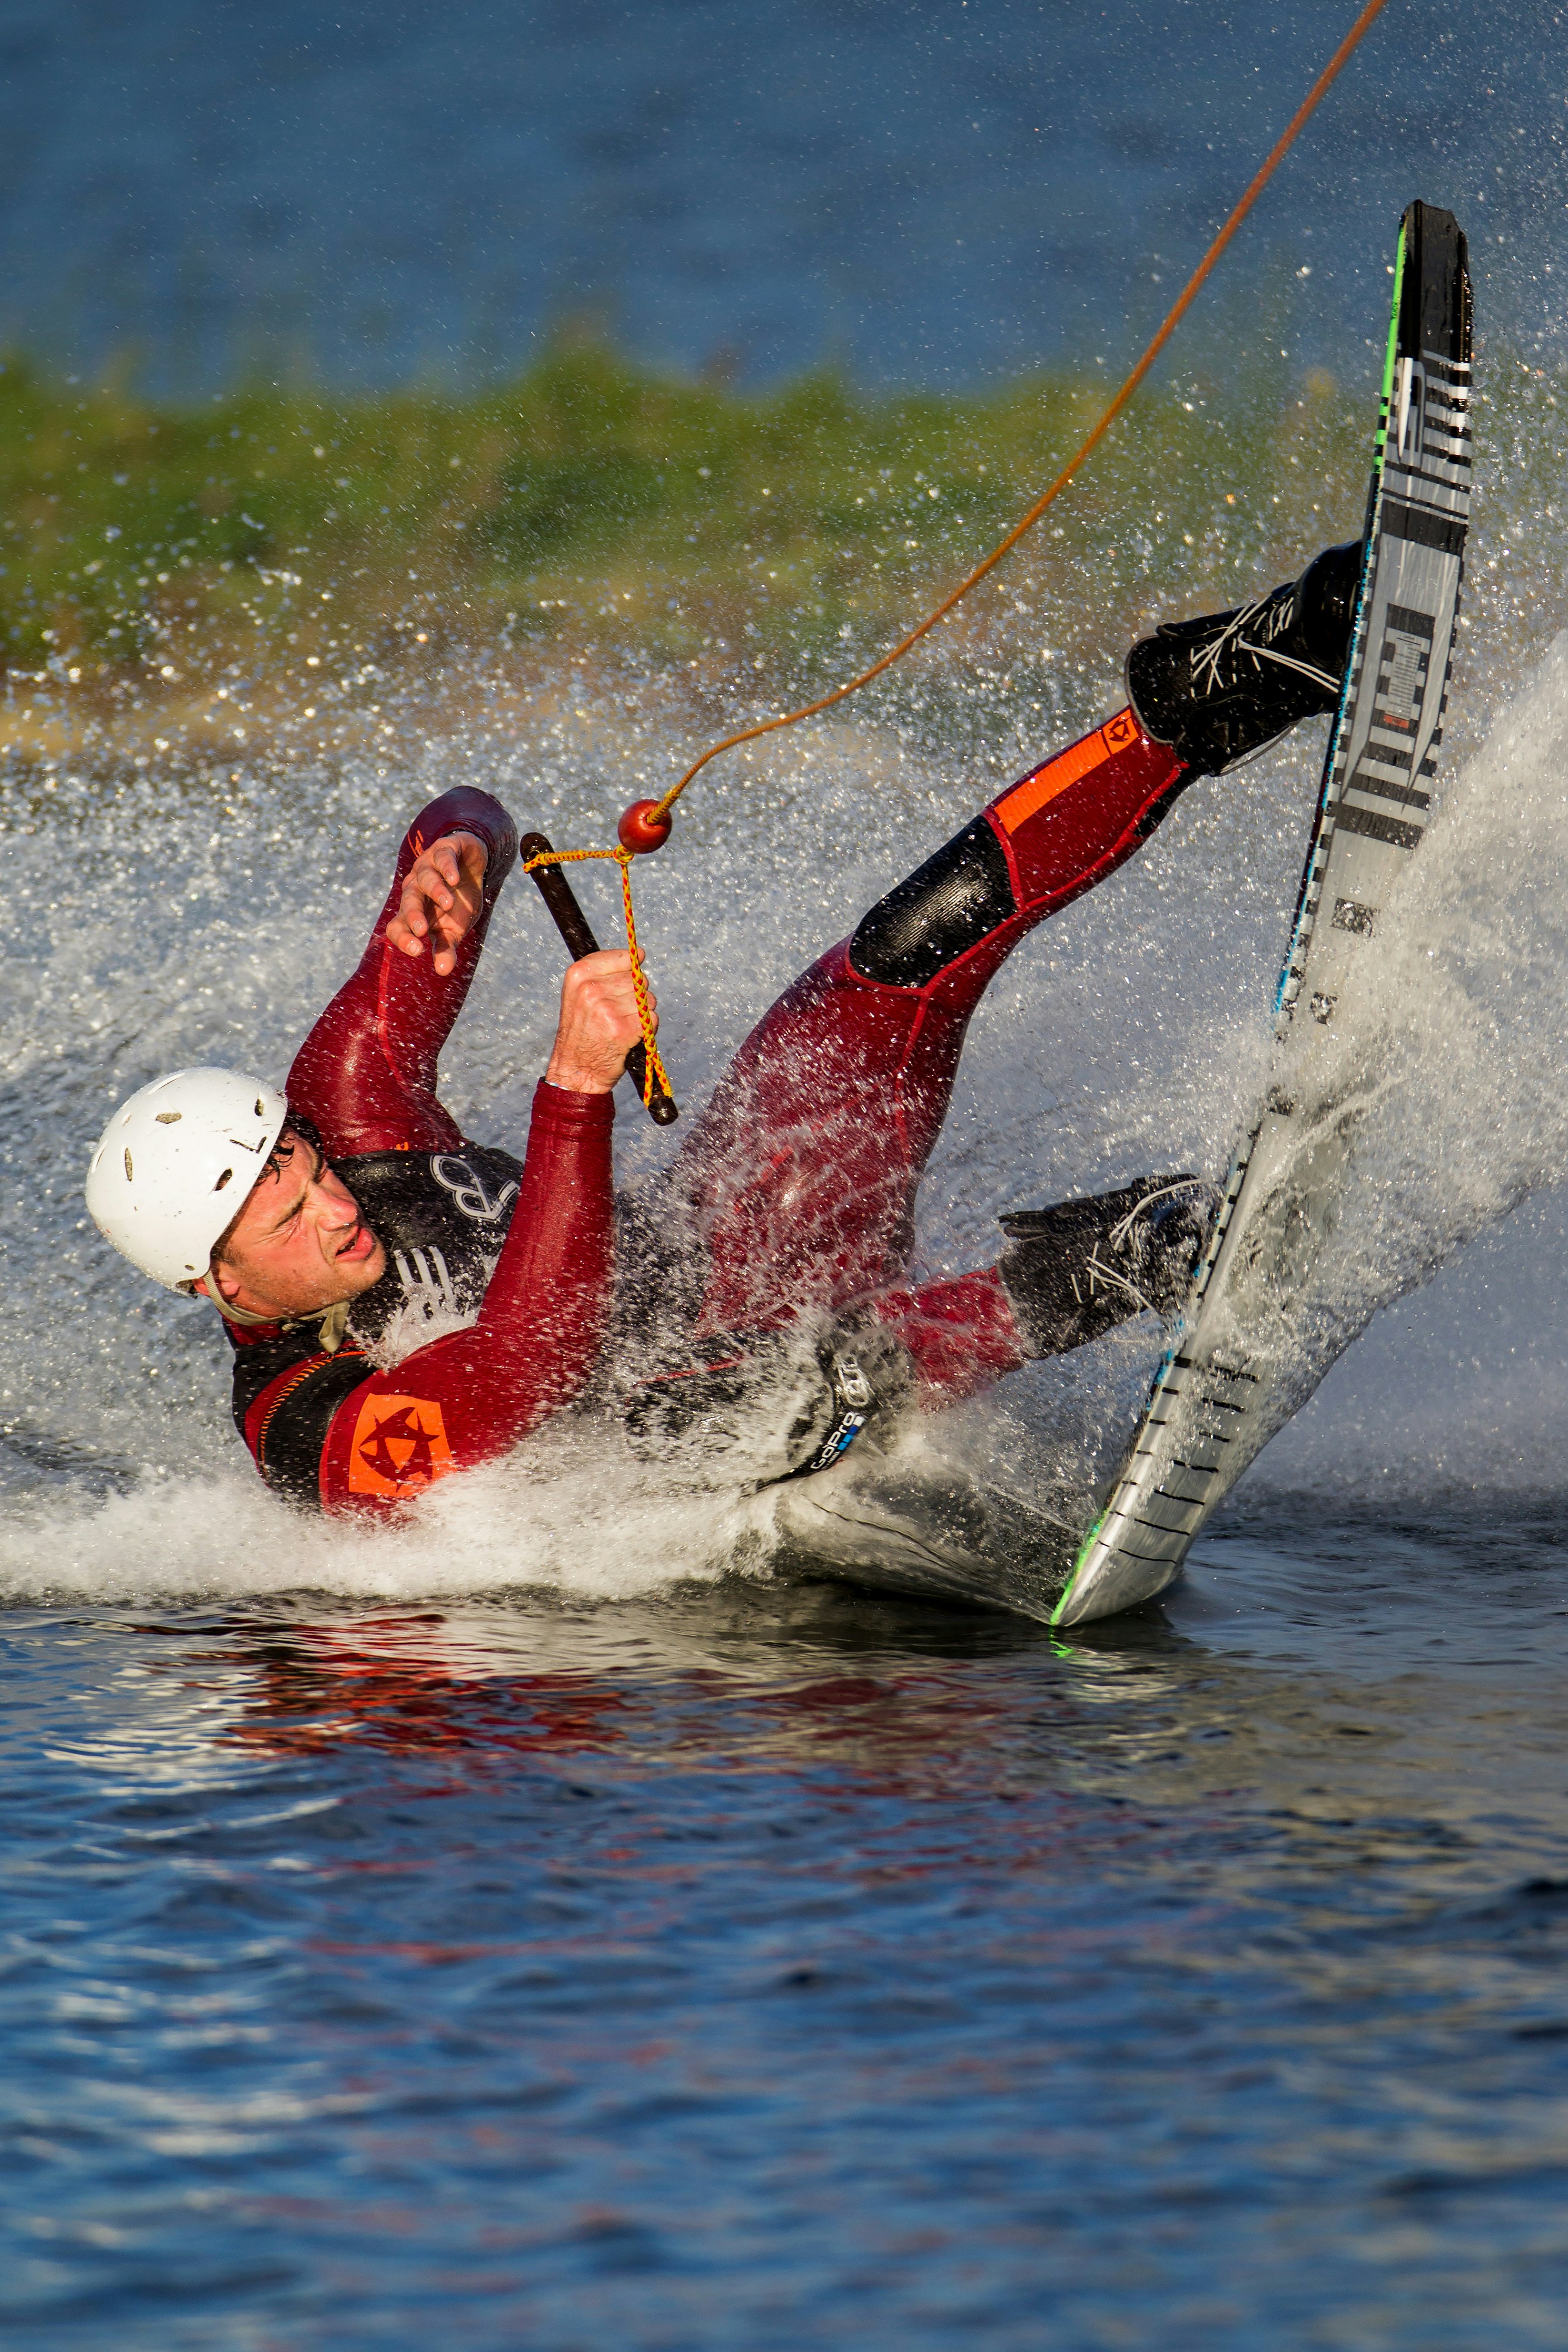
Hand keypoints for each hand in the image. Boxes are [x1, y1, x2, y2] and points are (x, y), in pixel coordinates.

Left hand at [386, 831, 487, 975]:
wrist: (473, 866)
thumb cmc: (458, 902)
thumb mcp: (455, 929)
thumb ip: (446, 948)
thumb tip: (443, 971)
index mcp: (414, 911)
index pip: (398, 926)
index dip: (403, 938)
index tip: (418, 951)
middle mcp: (415, 888)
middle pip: (408, 901)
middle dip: (413, 915)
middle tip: (422, 931)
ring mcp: (427, 867)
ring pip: (424, 878)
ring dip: (435, 890)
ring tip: (448, 904)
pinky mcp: (444, 850)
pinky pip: (442, 857)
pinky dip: (446, 867)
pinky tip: (454, 879)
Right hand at [546, 949, 654, 1094]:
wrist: (576, 1070)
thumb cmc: (583, 1031)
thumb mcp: (580, 993)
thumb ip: (606, 972)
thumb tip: (639, 954)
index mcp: (579, 974)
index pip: (624, 957)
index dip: (629, 971)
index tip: (621, 986)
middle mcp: (591, 989)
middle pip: (638, 979)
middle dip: (635, 996)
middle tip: (617, 1014)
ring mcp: (607, 1009)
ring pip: (647, 999)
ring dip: (641, 1014)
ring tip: (621, 1026)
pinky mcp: (623, 1029)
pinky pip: (651, 1019)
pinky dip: (646, 1029)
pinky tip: (629, 1037)